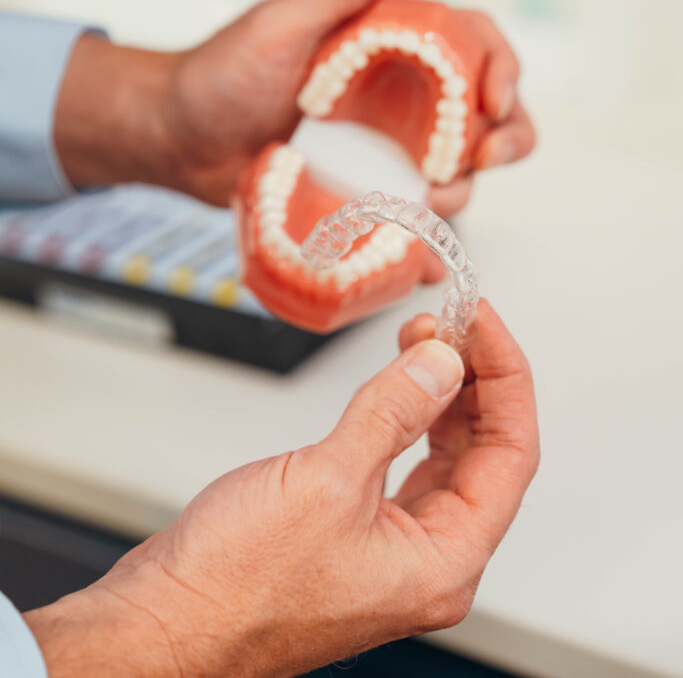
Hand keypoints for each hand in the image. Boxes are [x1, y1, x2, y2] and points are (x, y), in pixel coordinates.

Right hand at [26, 301, 538, 677]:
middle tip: (452, 322)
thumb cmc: (236, 586)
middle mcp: (427, 561)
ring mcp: (389, 549)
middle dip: (473, 380)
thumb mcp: (327, 481)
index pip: (509, 454)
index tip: (482, 322)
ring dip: (442, 395)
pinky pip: (403, 468)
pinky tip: (398, 387)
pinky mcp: (353, 533)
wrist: (165, 624)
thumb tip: (442, 364)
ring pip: (444, 459)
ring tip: (426, 340)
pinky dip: (407, 420)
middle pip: (484, 454)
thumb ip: (393, 413)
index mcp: (443, 562)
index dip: (504, 378)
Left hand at [55, 0, 533, 212]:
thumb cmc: (219, 74)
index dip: (503, 67)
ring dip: (467, 186)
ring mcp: (383, 149)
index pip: (474, 43)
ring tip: (435, 201)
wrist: (175, 141)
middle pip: (485, 112)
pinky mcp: (364, 192)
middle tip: (486, 157)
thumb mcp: (282, 25)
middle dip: (508, 135)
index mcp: (391, 45)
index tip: (495, 98)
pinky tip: (424, 245)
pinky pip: (415, 211)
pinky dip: (431, 229)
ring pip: (459, 168)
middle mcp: (399, 96)